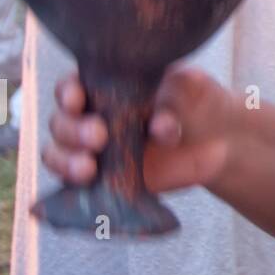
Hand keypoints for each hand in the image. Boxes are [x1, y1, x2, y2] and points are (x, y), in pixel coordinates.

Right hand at [43, 66, 235, 193]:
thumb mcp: (193, 85)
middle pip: (60, 123)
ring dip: (66, 162)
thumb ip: (179, 91)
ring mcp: (94, 152)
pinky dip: (72, 189)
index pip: (71, 87)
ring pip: (58, 155)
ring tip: (89, 168)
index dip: (68, 93)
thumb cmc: (196, 100)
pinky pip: (76, 188)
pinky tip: (86, 187)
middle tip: (99, 136)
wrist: (216, 137)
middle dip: (72, 131)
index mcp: (105, 86)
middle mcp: (92, 117)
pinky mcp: (104, 181)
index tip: (78, 99)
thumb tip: (160, 124)